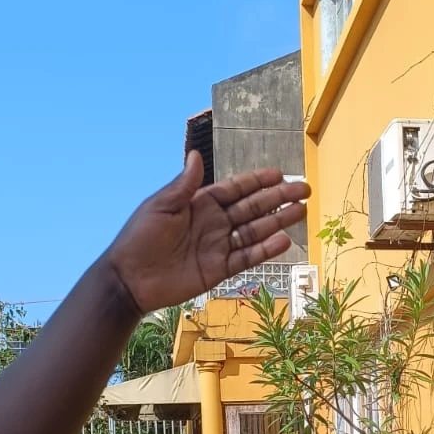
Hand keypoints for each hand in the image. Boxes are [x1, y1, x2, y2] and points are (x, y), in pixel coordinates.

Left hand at [105, 152, 310, 313]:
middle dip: (277, 198)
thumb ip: (183, 185)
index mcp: (200, 203)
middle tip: (303, 190)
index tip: (279, 174)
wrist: (130, 279)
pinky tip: (284, 242)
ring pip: (255, 231)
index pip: (235, 189)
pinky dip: (265, 250)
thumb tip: (195, 154)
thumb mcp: (160, 206)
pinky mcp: (218, 270)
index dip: (257, 181)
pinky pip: (246, 258)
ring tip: (301, 212)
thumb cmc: (140, 237)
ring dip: (278, 221)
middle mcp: (213, 223)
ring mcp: (218, 246)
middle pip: (252, 208)